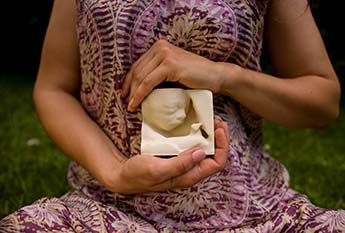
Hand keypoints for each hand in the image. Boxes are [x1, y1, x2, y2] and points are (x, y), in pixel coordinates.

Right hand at [106, 119, 228, 193]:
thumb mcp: (157, 170)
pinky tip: (193, 125)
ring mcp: (183, 163)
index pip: (216, 163)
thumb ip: (179, 164)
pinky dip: (196, 134)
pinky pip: (192, 145)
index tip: (219, 129)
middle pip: (214, 155)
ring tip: (208, 120)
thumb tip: (201, 152)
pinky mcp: (175, 156)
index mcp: (189, 176)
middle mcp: (189, 170)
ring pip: (204, 150)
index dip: (222, 146)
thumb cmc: (137, 174)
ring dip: (209, 135)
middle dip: (219, 138)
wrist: (121, 174)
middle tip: (217, 120)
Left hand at [121, 39, 223, 111]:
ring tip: (131, 107)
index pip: (138, 65)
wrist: (215, 76)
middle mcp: (160, 47)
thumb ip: (158, 73)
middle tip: (126, 104)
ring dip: (133, 94)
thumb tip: (138, 88)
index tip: (125, 95)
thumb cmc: (196, 77)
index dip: (128, 82)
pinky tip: (136, 104)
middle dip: (129, 89)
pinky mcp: (170, 65)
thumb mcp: (172, 72)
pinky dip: (140, 95)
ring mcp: (165, 54)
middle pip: (137, 70)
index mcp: (160, 47)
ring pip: (141, 77)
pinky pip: (148, 82)